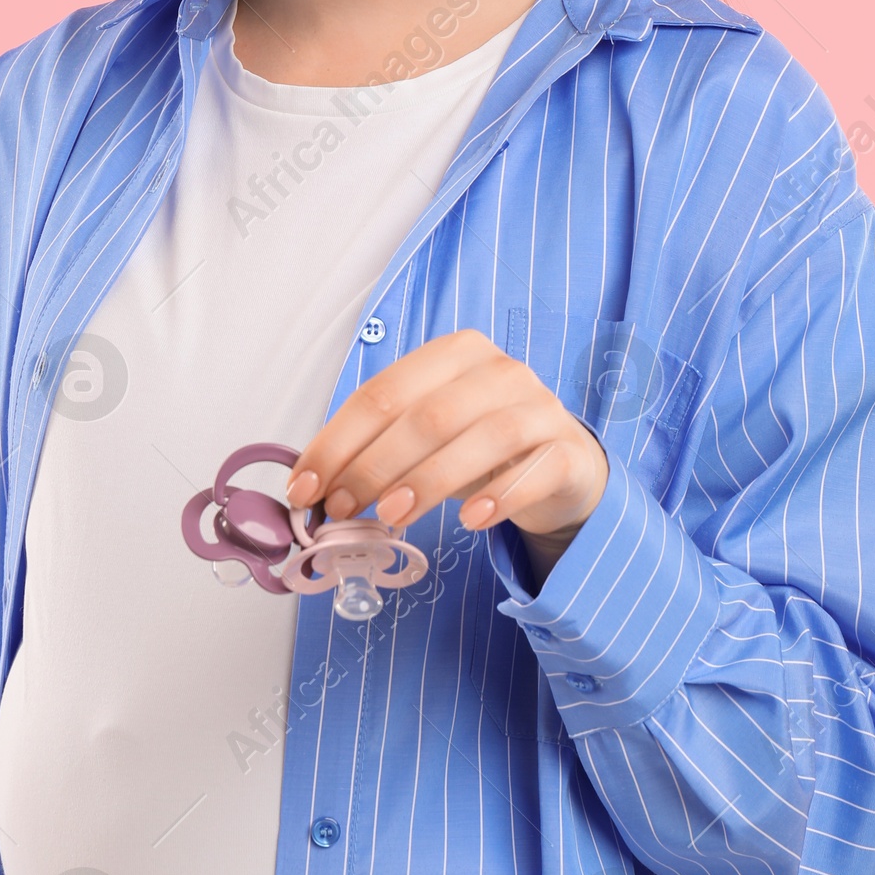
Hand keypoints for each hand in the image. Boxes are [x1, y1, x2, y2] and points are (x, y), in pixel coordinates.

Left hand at [287, 329, 608, 568]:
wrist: (561, 467)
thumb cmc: (478, 449)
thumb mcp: (424, 440)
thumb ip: (374, 450)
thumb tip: (311, 486)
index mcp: (453, 354)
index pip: (383, 393)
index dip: (338, 441)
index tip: (306, 487)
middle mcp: (499, 371)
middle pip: (428, 414)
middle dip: (375, 464)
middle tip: (342, 508)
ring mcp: (540, 408)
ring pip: (483, 438)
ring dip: (430, 480)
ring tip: (393, 516)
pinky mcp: (569, 450)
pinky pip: (537, 469)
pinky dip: (502, 495)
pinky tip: (471, 520)